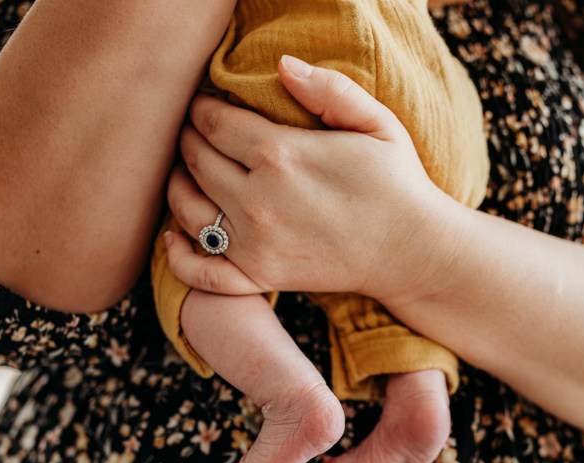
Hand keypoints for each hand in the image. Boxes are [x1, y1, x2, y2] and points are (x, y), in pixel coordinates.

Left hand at [163, 55, 442, 301]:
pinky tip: (172, 237)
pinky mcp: (259, 276)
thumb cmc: (396, 182)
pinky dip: (178, 256)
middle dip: (188, 139)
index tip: (204, 104)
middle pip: (194, 159)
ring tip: (186, 171)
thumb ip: (329, 90)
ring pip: (186, 209)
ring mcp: (254, 243)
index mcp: (280, 154)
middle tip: (195, 133)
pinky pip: (200, 272)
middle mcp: (256, 199)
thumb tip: (282, 65)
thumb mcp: (376, 123)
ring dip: (177, 185)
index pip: (212, 122)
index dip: (201, 108)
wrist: (411, 251)